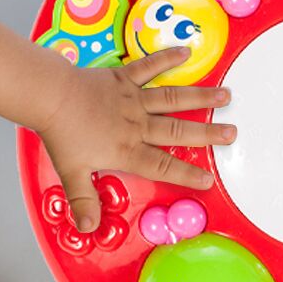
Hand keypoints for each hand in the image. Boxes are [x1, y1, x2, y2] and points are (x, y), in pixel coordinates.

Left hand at [36, 46, 235, 231]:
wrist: (51, 97)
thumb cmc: (61, 135)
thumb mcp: (71, 174)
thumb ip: (84, 201)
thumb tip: (88, 228)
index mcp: (126, 150)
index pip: (162, 166)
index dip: (186, 174)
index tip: (208, 179)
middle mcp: (136, 124)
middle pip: (177, 131)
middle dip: (207, 134)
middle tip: (231, 134)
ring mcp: (132, 99)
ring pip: (172, 99)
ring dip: (200, 97)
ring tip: (226, 95)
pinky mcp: (124, 78)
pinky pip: (149, 67)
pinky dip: (167, 59)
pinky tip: (185, 52)